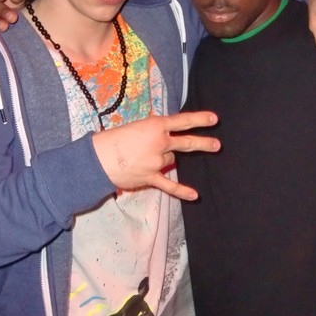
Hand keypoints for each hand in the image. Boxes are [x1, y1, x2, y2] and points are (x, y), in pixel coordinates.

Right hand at [92, 111, 219, 199]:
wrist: (98, 159)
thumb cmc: (113, 139)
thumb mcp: (136, 126)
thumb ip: (152, 130)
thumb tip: (163, 135)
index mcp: (156, 125)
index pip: (182, 121)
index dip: (199, 119)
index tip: (214, 119)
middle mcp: (160, 142)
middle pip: (186, 142)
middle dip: (203, 144)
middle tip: (217, 145)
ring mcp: (157, 161)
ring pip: (170, 160)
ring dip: (164, 159)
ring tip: (142, 157)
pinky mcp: (151, 177)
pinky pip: (170, 185)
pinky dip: (182, 191)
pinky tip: (195, 195)